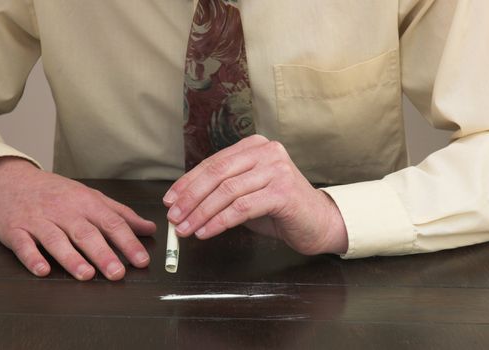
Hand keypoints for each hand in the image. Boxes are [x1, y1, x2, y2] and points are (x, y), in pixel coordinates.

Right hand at [0, 157, 155, 279]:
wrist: (12, 180)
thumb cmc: (57, 193)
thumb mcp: (92, 197)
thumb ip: (121, 214)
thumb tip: (150, 228)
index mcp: (87, 203)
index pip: (112, 223)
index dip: (128, 242)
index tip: (142, 260)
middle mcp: (65, 212)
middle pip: (86, 233)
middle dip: (103, 254)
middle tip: (118, 273)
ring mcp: (40, 220)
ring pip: (57, 240)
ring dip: (72, 258)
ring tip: (87, 275)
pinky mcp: (16, 230)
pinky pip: (24, 245)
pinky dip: (32, 257)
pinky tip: (42, 270)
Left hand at [163, 135, 347, 254]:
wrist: (318, 222)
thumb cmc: (279, 209)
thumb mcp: (247, 193)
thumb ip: (221, 191)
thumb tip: (183, 203)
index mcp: (254, 146)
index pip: (213, 163)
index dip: (187, 182)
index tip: (170, 200)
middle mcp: (266, 152)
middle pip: (217, 174)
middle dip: (190, 198)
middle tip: (174, 217)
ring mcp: (276, 169)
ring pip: (227, 191)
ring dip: (201, 213)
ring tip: (186, 229)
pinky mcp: (283, 191)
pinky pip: (241, 208)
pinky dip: (219, 222)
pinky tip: (206, 232)